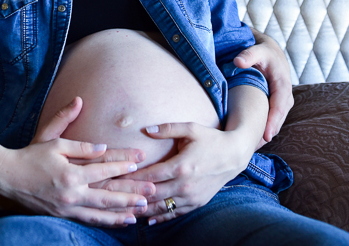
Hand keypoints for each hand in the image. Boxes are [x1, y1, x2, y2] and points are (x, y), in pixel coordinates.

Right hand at [8, 97, 150, 224]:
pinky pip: (90, 220)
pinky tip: (121, 221)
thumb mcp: (53, 141)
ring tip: (141, 210)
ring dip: (122, 211)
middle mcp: (72, 193)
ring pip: (101, 211)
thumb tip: (102, 143)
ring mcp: (68, 207)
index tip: (138, 161)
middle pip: (107, 193)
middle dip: (130, 192)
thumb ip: (80, 143)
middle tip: (151, 191)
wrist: (7, 178)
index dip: (121, 163)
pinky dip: (107, 221)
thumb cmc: (30, 156)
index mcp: (71, 173)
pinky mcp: (64, 215)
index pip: (102, 167)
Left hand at [124, 121, 252, 224]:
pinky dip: (160, 217)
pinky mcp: (197, 203)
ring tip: (125, 209)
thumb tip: (146, 129)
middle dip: (132, 195)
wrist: (234, 155)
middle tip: (114, 196)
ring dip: (143, 209)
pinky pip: (175, 213)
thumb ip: (167, 129)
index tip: (115, 178)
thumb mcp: (191, 128)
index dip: (131, 178)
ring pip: (162, 207)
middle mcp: (185, 184)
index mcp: (181, 166)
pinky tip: (147, 219)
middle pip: (152, 194)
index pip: (150, 175)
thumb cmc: (211, 139)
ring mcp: (191, 196)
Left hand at [234, 29, 293, 143]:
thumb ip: (249, 55)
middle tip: (254, 148)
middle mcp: (285, 97)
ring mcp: (280, 103)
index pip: (279, 106)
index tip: (266, 135)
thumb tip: (238, 61)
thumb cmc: (263, 52)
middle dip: (267, 134)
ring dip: (264, 135)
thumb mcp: (257, 50)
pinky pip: (270, 121)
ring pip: (274, 123)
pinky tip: (250, 141)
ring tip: (251, 149)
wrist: (270, 53)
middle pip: (278, 119)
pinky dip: (262, 130)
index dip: (273, 121)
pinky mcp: (274, 107)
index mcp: (283, 85)